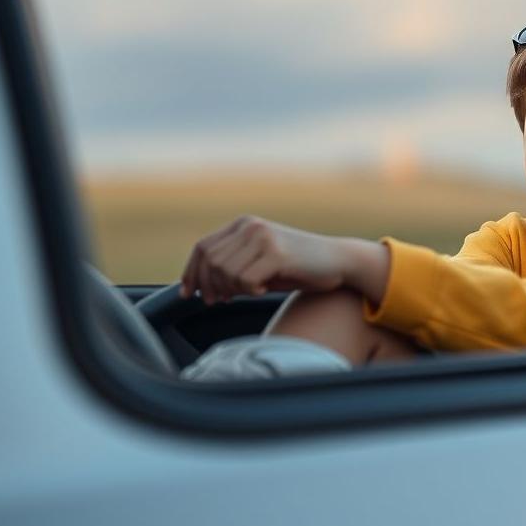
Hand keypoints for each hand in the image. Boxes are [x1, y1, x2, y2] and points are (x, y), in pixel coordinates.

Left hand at [179, 215, 389, 304]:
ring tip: (251, 292)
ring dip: (233, 290)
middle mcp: (251, 226)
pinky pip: (246, 280)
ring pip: (226, 272)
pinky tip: (265, 290)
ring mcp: (264, 237)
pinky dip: (251, 291)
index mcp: (244, 224)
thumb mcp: (259, 262)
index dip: (191, 273)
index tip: (188, 294)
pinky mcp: (277, 253)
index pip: (202, 248)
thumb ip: (232, 267)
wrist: (338, 261)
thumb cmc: (298, 267)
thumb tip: (198, 288)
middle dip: (210, 287)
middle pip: (210, 262)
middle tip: (222, 301)